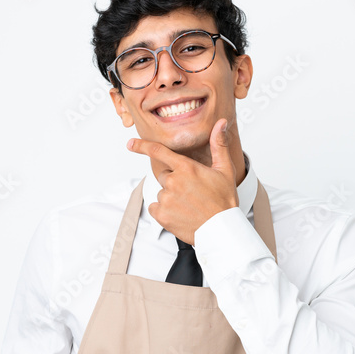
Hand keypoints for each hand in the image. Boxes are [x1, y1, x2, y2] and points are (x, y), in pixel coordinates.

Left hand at [125, 118, 238, 244]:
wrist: (221, 230)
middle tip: (192, 192)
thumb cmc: (223, 201)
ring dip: (171, 198)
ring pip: (162, 193)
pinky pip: (155, 208)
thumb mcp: (224, 170)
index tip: (130, 143)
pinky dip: (164, 211)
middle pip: (164, 176)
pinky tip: (180, 214)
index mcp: (186, 167)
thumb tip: (220, 123)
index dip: (141, 146)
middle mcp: (173, 181)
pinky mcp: (161, 215)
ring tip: (189, 205)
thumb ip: (218, 144)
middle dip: (174, 182)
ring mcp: (165, 199)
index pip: (158, 151)